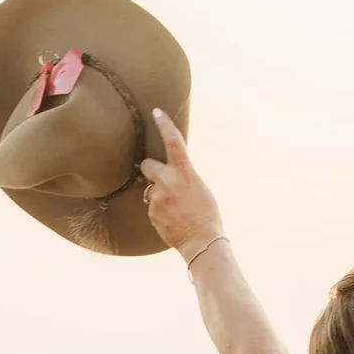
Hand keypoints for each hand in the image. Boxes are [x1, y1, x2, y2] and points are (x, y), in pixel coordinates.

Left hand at [138, 110, 223, 254]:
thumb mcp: (200, 188)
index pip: (173, 142)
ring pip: (150, 189)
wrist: (202, 241)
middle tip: (161, 180)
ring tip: (175, 209)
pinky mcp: (152, 212)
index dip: (164, 125)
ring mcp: (158, 198)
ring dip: (158, 195)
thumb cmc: (206, 214)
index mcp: (186, 173)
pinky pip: (151, 206)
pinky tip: (172, 219)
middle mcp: (169, 182)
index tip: (156, 112)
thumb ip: (183, 176)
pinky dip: (159, 211)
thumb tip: (167, 173)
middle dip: (150, 170)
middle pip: (147, 165)